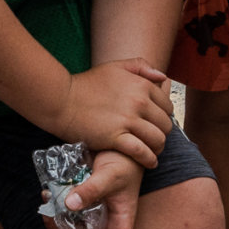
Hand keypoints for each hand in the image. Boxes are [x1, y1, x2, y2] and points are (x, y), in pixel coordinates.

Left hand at [47, 148, 141, 228]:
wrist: (116, 145)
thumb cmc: (123, 161)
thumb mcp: (110, 174)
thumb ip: (92, 189)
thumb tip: (70, 205)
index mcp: (121, 224)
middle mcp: (106, 225)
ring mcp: (92, 217)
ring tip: (47, 212)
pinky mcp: (79, 206)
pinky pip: (64, 217)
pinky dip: (53, 213)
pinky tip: (47, 196)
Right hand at [54, 58, 172, 171]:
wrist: (61, 100)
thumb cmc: (86, 84)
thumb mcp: (114, 67)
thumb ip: (141, 67)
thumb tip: (163, 78)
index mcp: (141, 85)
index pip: (167, 106)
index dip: (164, 116)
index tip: (157, 123)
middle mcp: (138, 102)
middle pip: (165, 124)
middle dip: (162, 133)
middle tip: (154, 138)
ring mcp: (128, 121)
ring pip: (157, 139)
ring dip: (158, 147)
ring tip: (153, 151)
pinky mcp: (116, 138)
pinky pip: (142, 152)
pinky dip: (149, 159)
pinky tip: (149, 162)